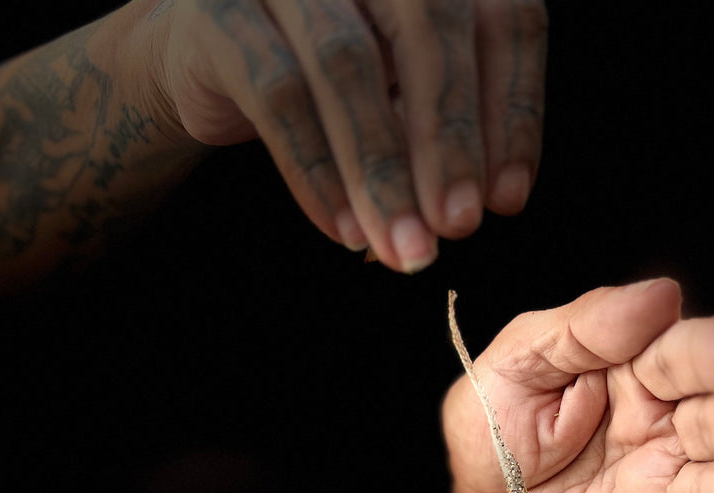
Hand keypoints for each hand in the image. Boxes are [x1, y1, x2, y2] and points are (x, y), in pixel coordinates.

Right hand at [149, 0, 546, 271]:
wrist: (201, 56)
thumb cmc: (326, 76)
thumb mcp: (401, 93)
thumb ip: (445, 126)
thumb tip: (492, 197)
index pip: (501, 15)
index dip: (512, 108)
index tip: (509, 197)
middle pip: (429, 27)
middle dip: (450, 139)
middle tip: (460, 226)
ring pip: (348, 63)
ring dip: (382, 171)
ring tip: (405, 248)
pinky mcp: (216, 13)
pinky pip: (277, 93)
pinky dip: (317, 173)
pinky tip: (345, 232)